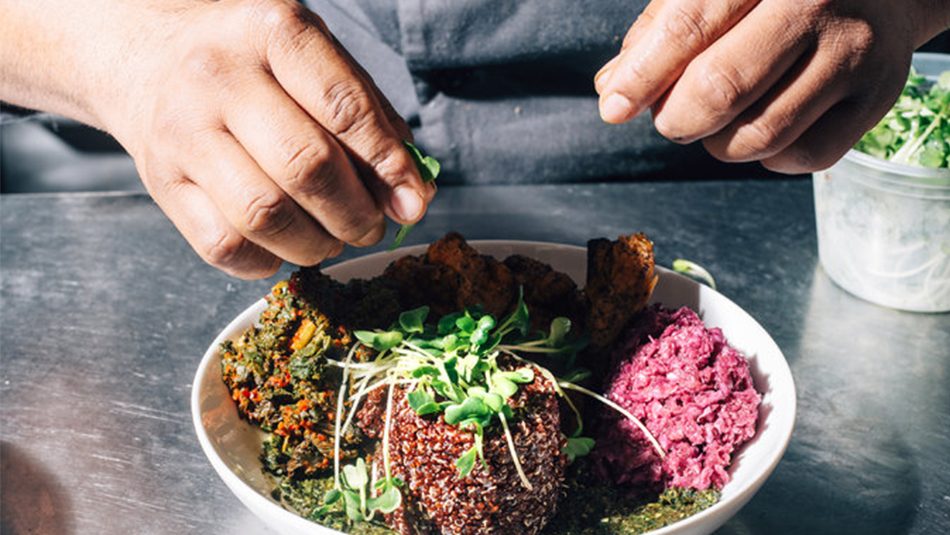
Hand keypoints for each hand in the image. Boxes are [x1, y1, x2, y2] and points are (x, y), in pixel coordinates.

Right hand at [100, 0, 433, 277]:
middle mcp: (220, 75)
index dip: (388, 165)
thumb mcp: (317, 61)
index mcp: (273, 31)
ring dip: (315, 244)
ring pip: (265, 215)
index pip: (344, 108)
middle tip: (369, 226)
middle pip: (306, 166)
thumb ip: (372, 121)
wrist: (149, 60)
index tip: (411, 201)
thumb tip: (412, 197)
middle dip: (355, 214)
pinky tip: (283, 245)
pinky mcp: (161, 182)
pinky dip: (268, 261)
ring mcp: (183, 131)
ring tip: (330, 238)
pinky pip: (224, 245)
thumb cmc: (255, 66)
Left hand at [595, 0, 949, 172]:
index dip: (642, 76)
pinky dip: (766, 156)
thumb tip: (613, 88)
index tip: (614, 108)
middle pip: (720, 90)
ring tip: (718, 119)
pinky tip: (764, 124)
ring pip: (757, 134)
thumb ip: (661, 30)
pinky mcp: (876, 100)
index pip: (689, 28)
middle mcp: (816, 3)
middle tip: (671, 118)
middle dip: (677, 118)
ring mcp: (853, 53)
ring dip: (717, 142)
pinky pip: (799, 156)